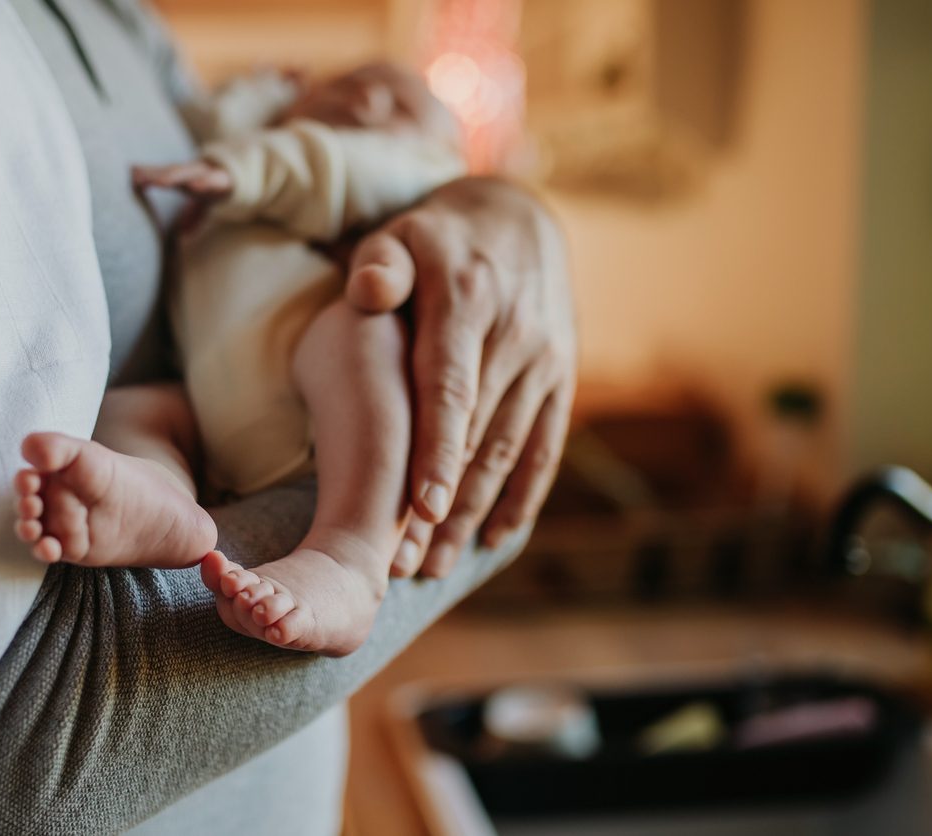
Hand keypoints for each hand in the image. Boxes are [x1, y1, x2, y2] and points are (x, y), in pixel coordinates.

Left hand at [131, 161, 232, 231]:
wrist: (241, 178)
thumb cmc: (214, 188)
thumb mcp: (202, 203)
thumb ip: (190, 217)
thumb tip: (183, 235)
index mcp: (184, 177)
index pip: (162, 176)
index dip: (147, 176)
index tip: (131, 178)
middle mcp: (193, 173)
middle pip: (171, 172)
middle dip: (155, 174)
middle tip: (136, 177)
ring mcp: (207, 174)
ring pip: (189, 174)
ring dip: (174, 177)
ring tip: (161, 182)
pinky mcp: (223, 179)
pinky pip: (213, 180)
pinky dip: (205, 182)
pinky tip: (197, 186)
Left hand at [347, 177, 575, 577]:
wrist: (521, 218)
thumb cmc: (437, 237)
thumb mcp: (401, 231)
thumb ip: (380, 262)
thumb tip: (371, 291)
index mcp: (469, 303)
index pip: (452, 388)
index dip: (439, 451)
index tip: (424, 509)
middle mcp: (517, 338)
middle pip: (477, 437)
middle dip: (445, 507)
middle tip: (406, 565)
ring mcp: (546, 362)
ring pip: (508, 453)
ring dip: (475, 515)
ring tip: (435, 567)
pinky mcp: (561, 380)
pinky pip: (545, 448)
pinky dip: (523, 496)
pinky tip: (496, 539)